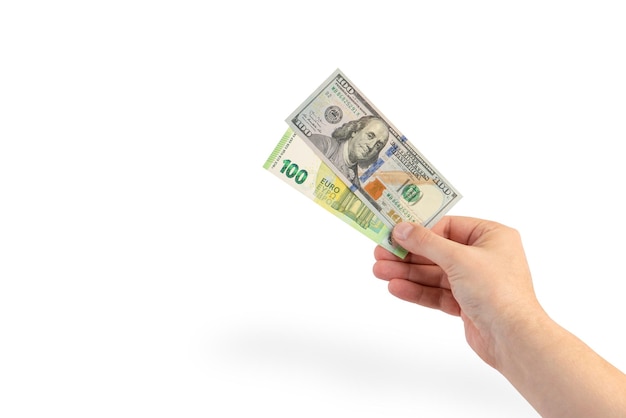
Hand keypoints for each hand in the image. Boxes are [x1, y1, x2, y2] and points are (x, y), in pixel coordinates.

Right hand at [373, 216, 543, 366]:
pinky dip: (417, 290)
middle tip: (380, 254)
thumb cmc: (497, 291)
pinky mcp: (467, 303)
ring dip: (407, 273)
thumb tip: (402, 228)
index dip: (420, 230)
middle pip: (438, 251)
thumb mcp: (458, 259)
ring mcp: (476, 281)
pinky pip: (438, 292)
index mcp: (492, 236)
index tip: (395, 233)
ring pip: (434, 273)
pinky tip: (396, 287)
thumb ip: (426, 243)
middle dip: (408, 254)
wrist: (513, 338)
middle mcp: (485, 256)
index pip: (449, 226)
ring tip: (379, 271)